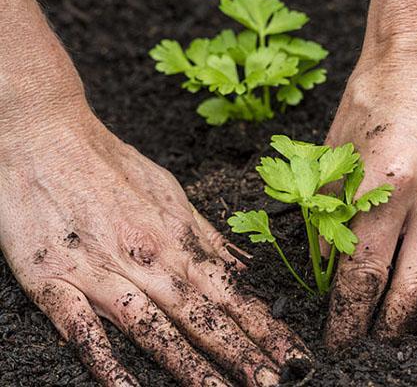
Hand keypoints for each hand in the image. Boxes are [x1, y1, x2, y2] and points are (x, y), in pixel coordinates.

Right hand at [0, 115, 308, 385]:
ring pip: (154, 329)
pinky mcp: (53, 280)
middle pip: (203, 317)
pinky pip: (83, 330)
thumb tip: (242, 265)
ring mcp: (101, 272)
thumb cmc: (111, 163)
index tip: (292, 354)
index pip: (231, 293)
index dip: (264, 327)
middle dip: (243, 354)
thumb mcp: (170, 191)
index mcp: (175, 239)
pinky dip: (106, 363)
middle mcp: (146, 260)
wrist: (45, 134)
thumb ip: (204, 235)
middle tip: (277, 383)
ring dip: (191, 367)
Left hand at [324, 0, 416, 346]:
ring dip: (414, 314)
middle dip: (380, 325)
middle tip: (363, 340)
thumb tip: (325, 263)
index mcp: (381, 182)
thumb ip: (329, 211)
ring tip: (392, 326)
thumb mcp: (335, 149)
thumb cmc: (376, 91)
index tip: (337, 336)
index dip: (346, 313)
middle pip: (405, 290)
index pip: (360, 271)